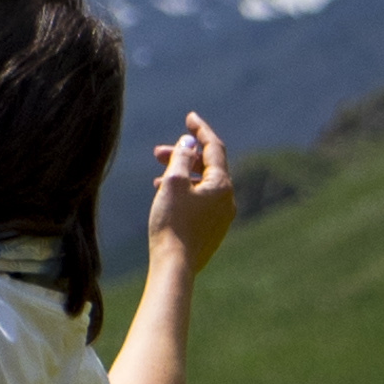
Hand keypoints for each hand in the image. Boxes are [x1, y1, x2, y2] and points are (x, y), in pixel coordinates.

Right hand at [148, 109, 234, 271]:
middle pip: (206, 168)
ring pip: (201, 186)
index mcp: (222, 185)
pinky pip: (199, 203)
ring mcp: (220, 218)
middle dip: (183, 156)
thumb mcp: (173, 182)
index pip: (214, 148)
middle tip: (157, 152)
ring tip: (156, 177)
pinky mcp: (211, 232)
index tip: (189, 117)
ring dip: (180, 176)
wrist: (174, 266)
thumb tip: (189, 143)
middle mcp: (227, 200)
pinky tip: (165, 196)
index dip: (200, 130)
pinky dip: (184, 193)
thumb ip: (181, 157)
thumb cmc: (172, 223)